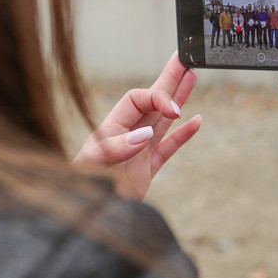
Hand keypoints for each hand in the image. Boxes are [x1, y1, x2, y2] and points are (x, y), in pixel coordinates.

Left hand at [73, 52, 201, 199]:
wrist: (84, 219)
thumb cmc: (81, 190)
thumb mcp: (94, 166)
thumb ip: (117, 148)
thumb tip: (144, 133)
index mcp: (111, 127)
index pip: (138, 99)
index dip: (158, 98)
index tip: (174, 109)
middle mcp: (126, 135)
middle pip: (152, 100)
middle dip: (169, 79)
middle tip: (185, 58)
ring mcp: (138, 152)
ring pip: (163, 120)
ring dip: (178, 99)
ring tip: (192, 77)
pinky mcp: (146, 171)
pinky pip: (169, 148)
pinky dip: (183, 135)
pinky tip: (196, 121)